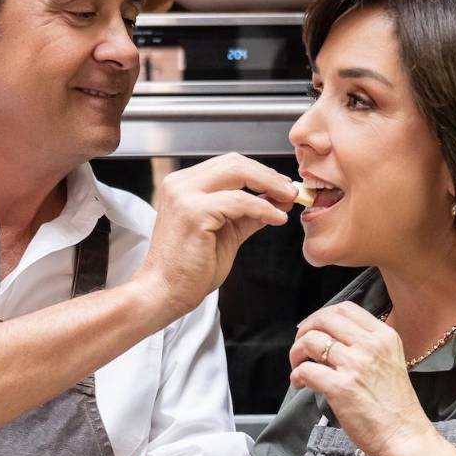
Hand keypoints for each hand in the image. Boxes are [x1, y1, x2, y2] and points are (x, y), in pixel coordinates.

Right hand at [131, 155, 294, 320]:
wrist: (165, 292)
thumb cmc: (191, 268)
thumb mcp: (227, 233)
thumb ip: (248, 214)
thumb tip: (278, 201)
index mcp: (184, 185)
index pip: (228, 164)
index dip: (259, 172)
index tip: (282, 186)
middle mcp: (180, 184)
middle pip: (235, 162)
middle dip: (268, 175)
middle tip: (291, 190)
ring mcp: (185, 196)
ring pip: (239, 174)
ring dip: (270, 186)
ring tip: (289, 200)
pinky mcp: (194, 213)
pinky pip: (240, 202)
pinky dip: (264, 208)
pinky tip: (276, 219)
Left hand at [288, 303, 434, 455]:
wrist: (404, 435)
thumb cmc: (395, 405)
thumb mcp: (391, 361)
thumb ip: (367, 346)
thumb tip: (332, 339)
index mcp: (384, 336)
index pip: (345, 308)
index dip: (322, 316)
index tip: (313, 330)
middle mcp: (370, 345)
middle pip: (324, 319)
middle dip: (304, 330)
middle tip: (300, 347)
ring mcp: (355, 365)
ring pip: (311, 341)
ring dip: (296, 353)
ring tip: (298, 367)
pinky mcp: (341, 387)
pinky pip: (306, 370)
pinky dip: (297, 375)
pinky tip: (301, 383)